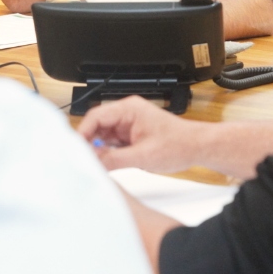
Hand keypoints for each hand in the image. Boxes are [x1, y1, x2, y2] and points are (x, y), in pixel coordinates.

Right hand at [78, 95, 203, 172]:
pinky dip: (106, 153)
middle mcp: (126, 113)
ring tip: (92, 164)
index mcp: (129, 109)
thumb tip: (93, 162)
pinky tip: (103, 164)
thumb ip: (115, 159)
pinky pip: (111, 142)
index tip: (75, 149)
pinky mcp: (130, 135)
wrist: (197, 147)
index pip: (96, 116)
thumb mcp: (143, 156)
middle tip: (82, 160)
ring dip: (97, 149)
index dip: (83, 133)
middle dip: (88, 142)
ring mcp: (128, 124)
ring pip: (102, 135)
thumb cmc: (178, 144)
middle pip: (96, 125)